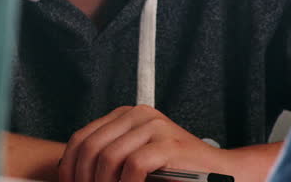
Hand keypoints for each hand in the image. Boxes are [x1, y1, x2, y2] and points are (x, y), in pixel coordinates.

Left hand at [57, 105, 229, 181]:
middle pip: (91, 146)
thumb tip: (73, 176)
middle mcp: (137, 115)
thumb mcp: (134, 161)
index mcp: (124, 116)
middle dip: (83, 177)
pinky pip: (133, 166)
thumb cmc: (174, 172)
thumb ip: (108, 161)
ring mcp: (154, 127)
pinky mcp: (168, 144)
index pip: (82, 137)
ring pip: (108, 157)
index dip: (69, 167)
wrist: (220, 173)